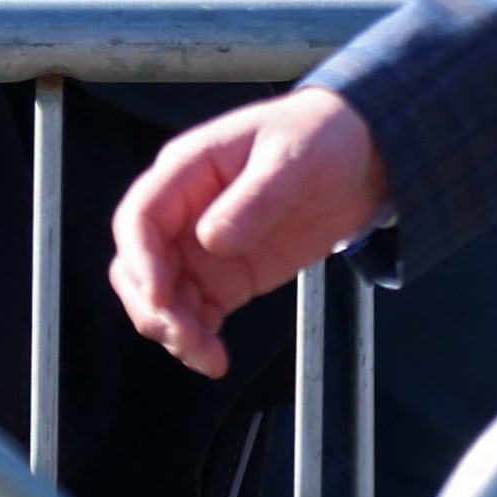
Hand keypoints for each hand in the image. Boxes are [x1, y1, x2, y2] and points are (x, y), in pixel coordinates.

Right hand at [110, 89, 391, 376]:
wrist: (358, 158)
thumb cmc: (317, 139)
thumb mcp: (291, 161)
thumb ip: (254, 200)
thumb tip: (211, 240)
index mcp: (187, 170)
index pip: (140, 217)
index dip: (141, 261)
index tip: (161, 299)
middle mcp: (184, 211)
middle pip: (138, 265)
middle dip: (153, 307)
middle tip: (186, 337)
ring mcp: (202, 247)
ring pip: (162, 297)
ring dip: (174, 331)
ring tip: (208, 357)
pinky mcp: (226, 276)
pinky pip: (195, 312)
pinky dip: (198, 338)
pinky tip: (217, 358)